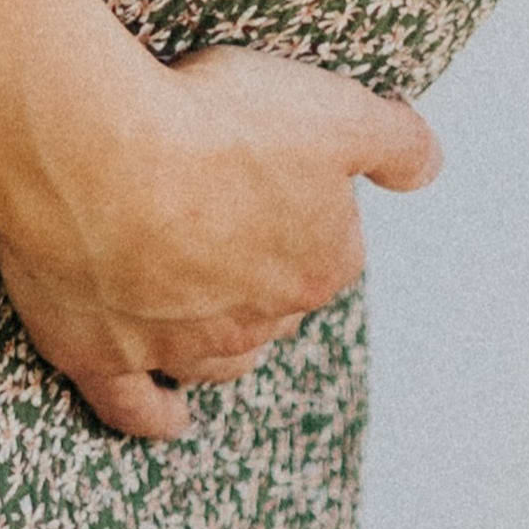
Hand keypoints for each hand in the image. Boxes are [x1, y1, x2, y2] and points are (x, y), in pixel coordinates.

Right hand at [0, 41, 442, 439]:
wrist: (97, 153)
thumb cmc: (213, 125)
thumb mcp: (333, 111)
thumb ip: (397, 141)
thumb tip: (430, 167)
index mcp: (317, 266)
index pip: (331, 247)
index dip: (304, 209)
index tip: (273, 173)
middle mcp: (255, 319)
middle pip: (272, 305)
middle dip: (261, 275)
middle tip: (226, 221)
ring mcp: (176, 345)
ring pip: (218, 359)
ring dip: (223, 343)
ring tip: (215, 318)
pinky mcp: (100, 355)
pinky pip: (135, 408)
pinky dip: (156, 416)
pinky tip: (171, 417)